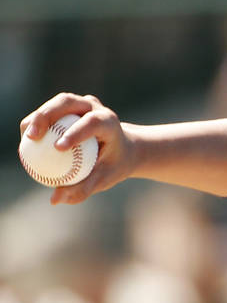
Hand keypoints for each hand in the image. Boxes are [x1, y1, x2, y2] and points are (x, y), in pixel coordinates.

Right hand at [20, 93, 135, 204]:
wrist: (123, 148)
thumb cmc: (114, 165)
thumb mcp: (105, 178)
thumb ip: (83, 188)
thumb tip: (55, 199)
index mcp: (109, 122)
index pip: (92, 122)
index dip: (75, 132)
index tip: (58, 148)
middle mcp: (95, 107)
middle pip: (68, 102)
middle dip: (47, 115)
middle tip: (33, 136)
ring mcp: (82, 104)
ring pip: (57, 103)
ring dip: (38, 117)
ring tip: (26, 137)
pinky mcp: (70, 107)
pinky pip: (51, 111)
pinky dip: (38, 122)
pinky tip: (27, 140)